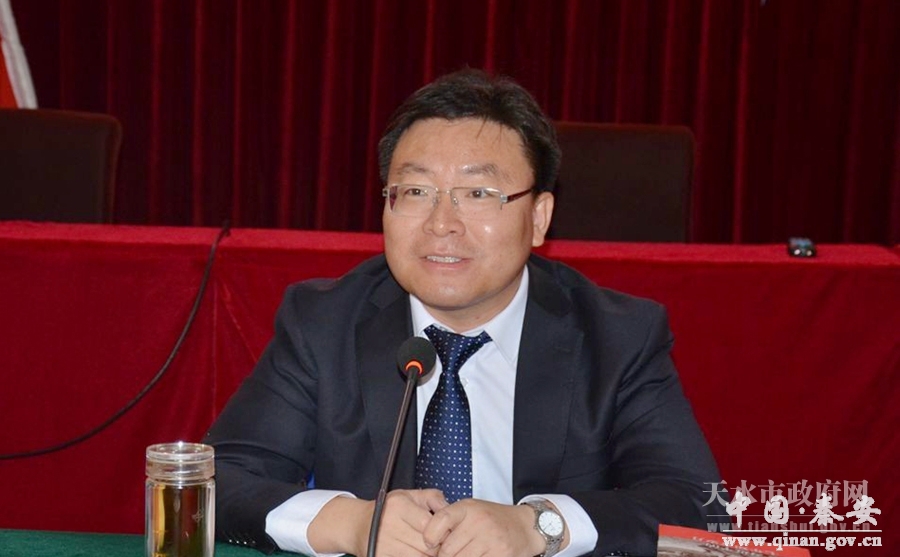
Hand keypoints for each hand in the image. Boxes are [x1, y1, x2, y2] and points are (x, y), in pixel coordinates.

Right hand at [309, 489, 448, 556]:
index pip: (430, 526)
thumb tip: (450, 509)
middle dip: (437, 548)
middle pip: (426, 546)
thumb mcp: (410, 495)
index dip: (442, 533)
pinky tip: (416, 554)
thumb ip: (433, 498)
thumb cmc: (390, 509)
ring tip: (429, 552)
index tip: (445, 535)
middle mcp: (388, 524)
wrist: (358, 524)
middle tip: (440, 547)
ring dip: (427, 556)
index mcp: (398, 505)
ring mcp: (382, 544)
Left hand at [423, 499, 547, 556]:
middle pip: (447, 550)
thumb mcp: (471, 511)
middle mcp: (479, 521)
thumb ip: (450, 522)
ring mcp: (491, 539)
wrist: (525, 526)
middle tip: (449, 554)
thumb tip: (427, 543)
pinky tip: (477, 556)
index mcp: (468, 508)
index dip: (430, 536)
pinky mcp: (500, 554)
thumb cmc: (492, 520)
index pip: (440, 520)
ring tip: (465, 554)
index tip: (430, 544)